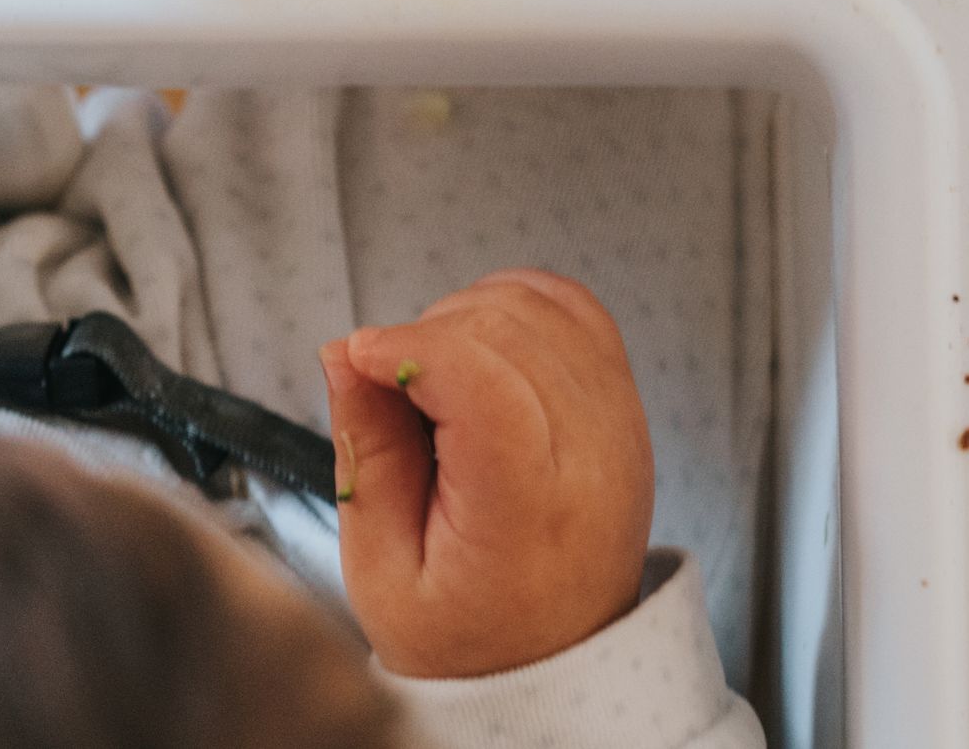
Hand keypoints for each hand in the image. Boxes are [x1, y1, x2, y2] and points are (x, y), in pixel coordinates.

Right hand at [322, 269, 657, 680]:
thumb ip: (366, 456)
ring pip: (540, 307)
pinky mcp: (624, 408)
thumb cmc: (465, 633)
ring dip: (469, 316)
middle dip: (429, 333)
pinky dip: (518, 304)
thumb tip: (344, 353)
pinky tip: (478, 345)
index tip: (360, 358)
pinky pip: (576, 311)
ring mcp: (620, 427)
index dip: (412, 348)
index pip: (486, 386)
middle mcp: (592, 460)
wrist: (552, 664)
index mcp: (528, 514)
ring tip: (434, 378)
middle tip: (390, 386)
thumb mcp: (382, 572)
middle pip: (507, 331)